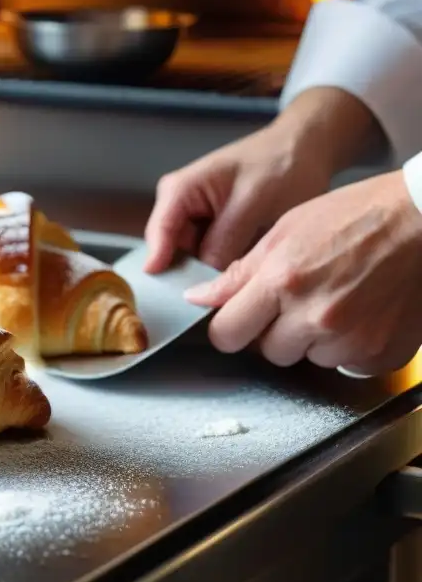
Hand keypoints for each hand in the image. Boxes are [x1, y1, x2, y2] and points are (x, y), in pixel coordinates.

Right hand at [144, 88, 384, 273]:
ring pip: (189, 259)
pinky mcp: (210, 230)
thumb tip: (206, 281)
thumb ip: (224, 241)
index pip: (159, 235)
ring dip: (207, 273)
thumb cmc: (280, 166)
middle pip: (171, 252)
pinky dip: (220, 267)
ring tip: (233, 285)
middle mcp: (177, 206)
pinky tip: (240, 275)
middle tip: (215, 297)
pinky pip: (206, 257)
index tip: (169, 299)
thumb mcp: (252, 203)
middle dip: (189, 274)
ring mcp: (193, 219)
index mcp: (179, 191)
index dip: (161, 268)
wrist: (304, 149)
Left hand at [184, 170, 421, 375]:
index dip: (230, 327)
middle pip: (267, 351)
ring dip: (314, 339)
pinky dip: (350, 348)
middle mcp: (315, 317)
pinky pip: (347, 365)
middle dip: (275, 331)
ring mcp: (350, 340)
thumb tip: (200, 299)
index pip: (226, 334)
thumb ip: (239, 274)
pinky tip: (363, 314)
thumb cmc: (358, 215)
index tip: (238, 318)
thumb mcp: (286, 231)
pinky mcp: (380, 354)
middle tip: (299, 299)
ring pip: (308, 359)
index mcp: (283, 282)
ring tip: (338, 299)